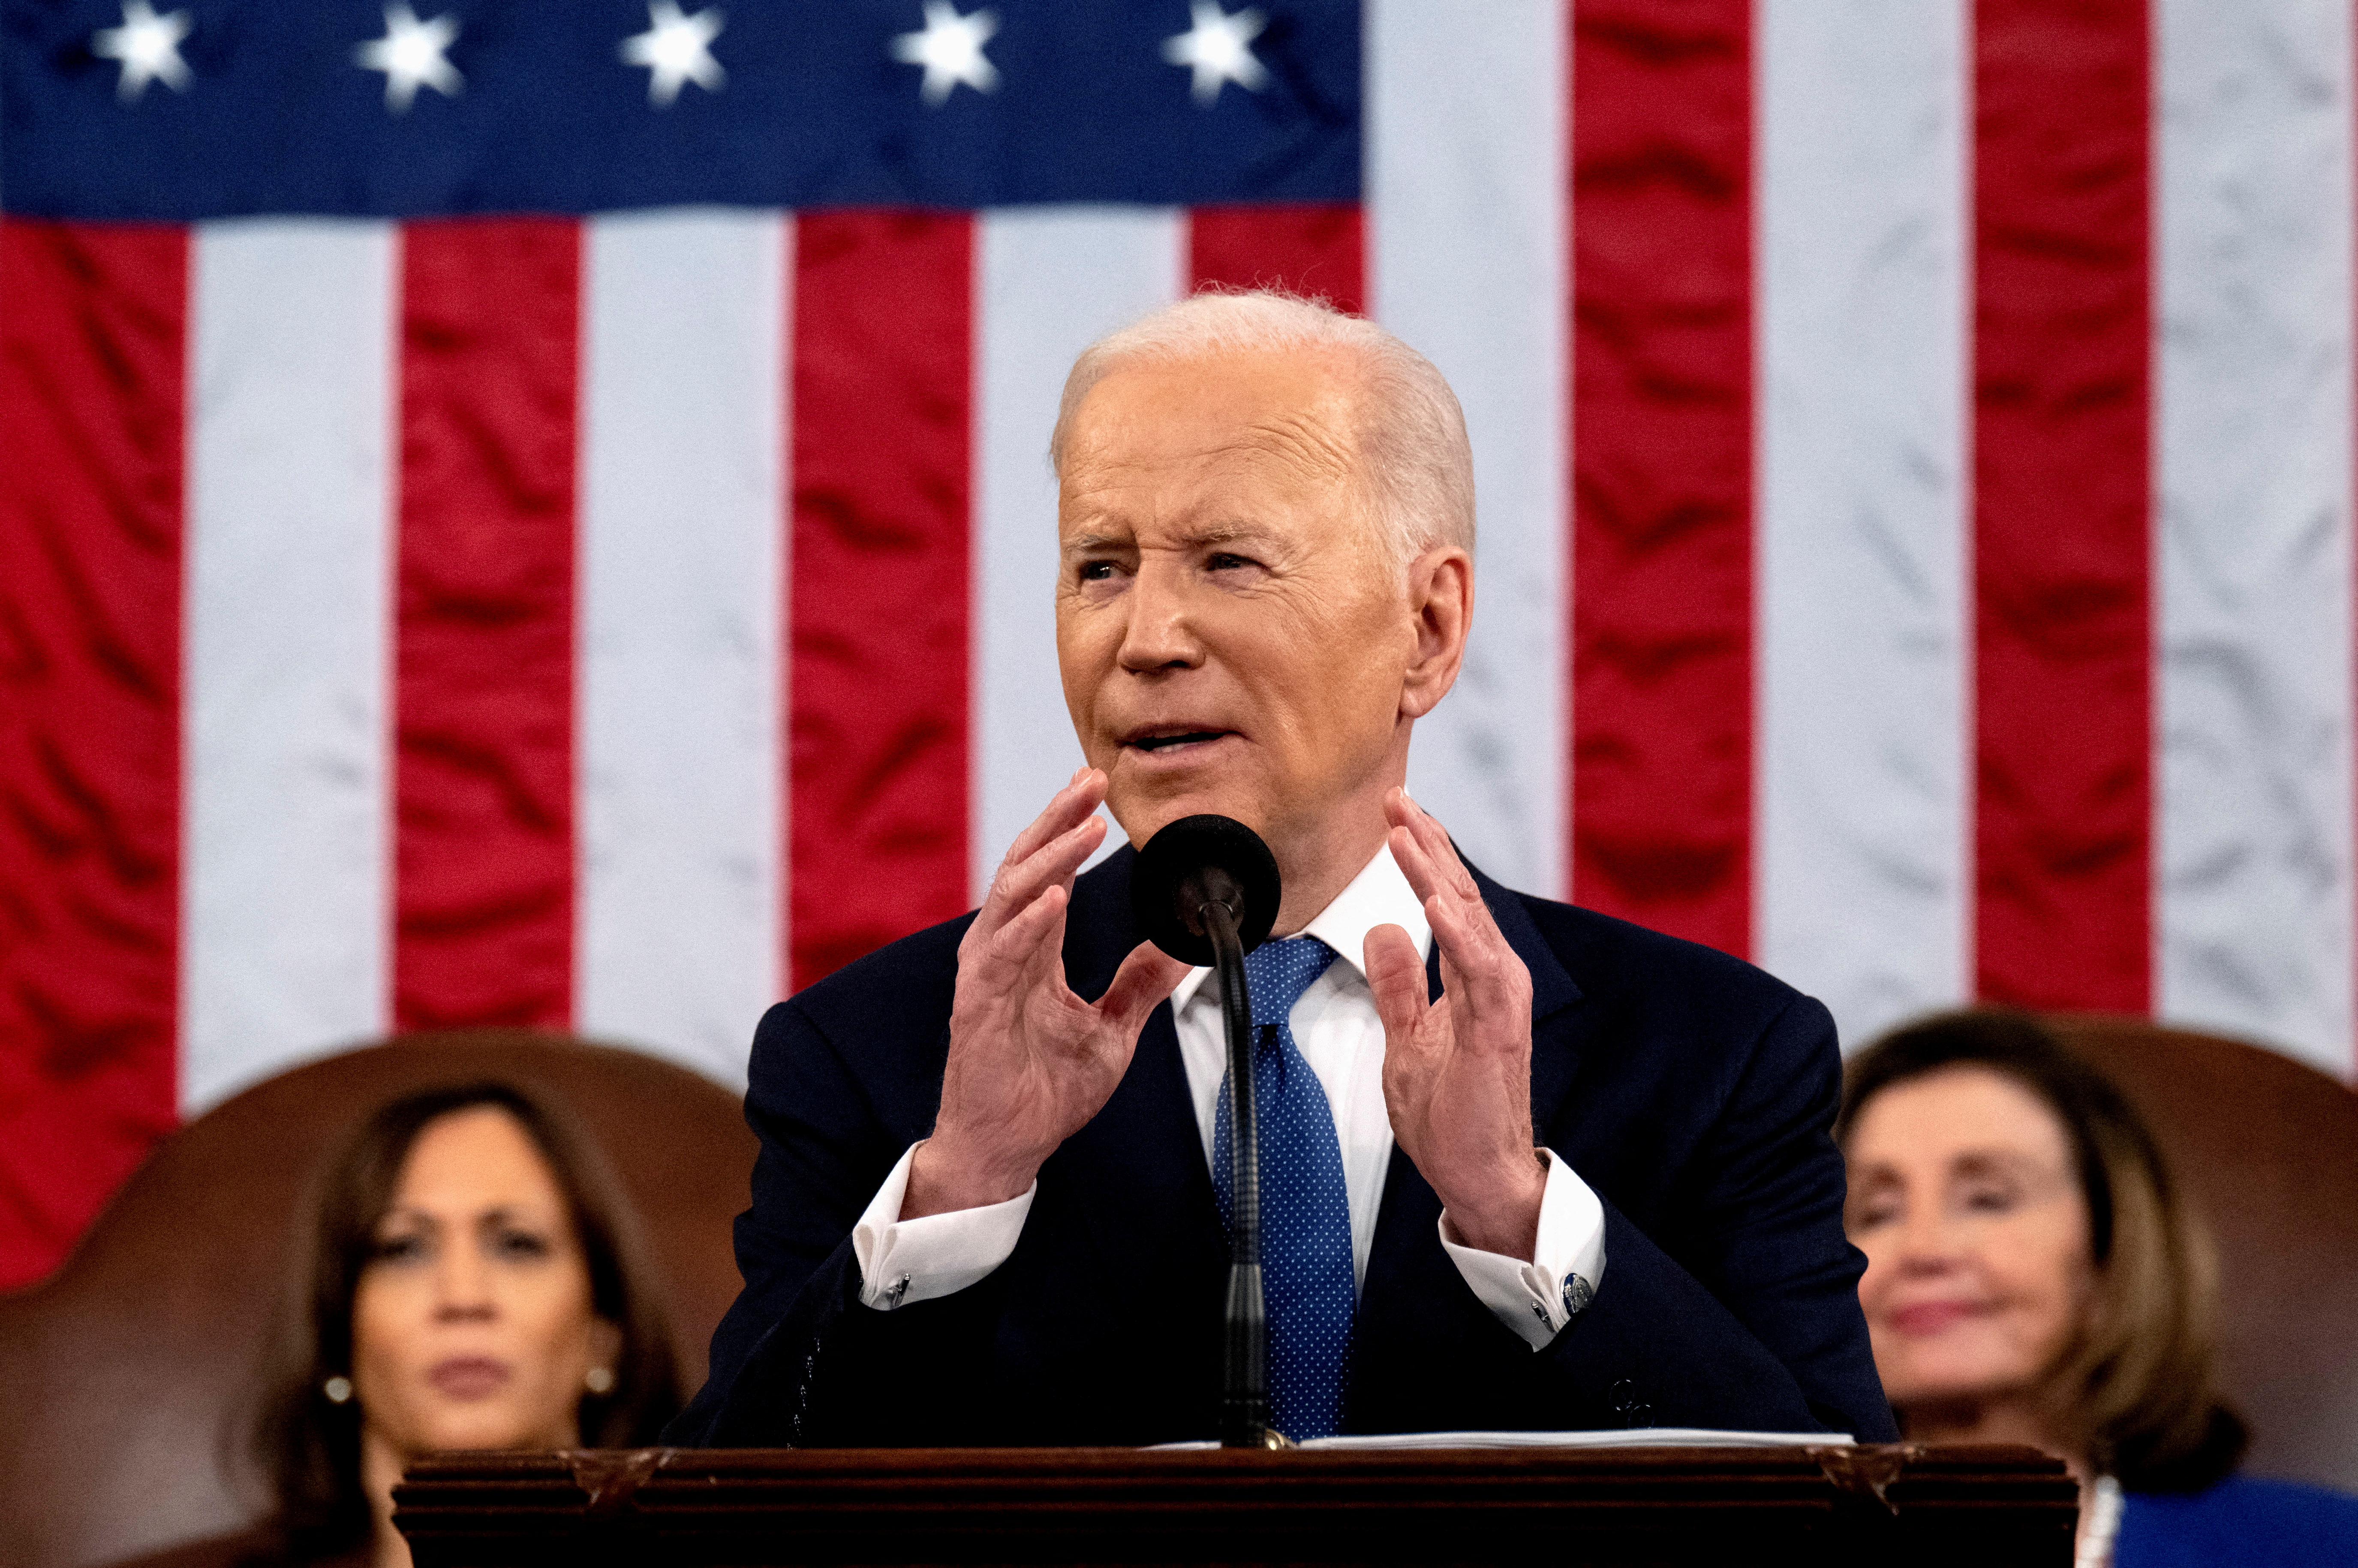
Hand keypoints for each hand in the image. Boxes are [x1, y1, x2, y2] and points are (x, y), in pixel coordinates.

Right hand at [905, 769, 1189, 1217]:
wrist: (1008, 1146)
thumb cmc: (1045, 1091)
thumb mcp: (1112, 1030)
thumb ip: (1139, 984)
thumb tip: (1179, 947)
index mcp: (1033, 950)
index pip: (1050, 873)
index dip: (1069, 828)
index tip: (1096, 789)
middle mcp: (1005, 951)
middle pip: (1028, 867)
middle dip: (1058, 820)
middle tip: (1091, 781)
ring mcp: (988, 975)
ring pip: (1012, 898)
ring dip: (1049, 859)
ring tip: (1084, 827)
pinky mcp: (978, 1006)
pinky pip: (1001, 955)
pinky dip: (1027, 923)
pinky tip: (1053, 899)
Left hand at [1364, 788, 1546, 1257]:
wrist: (1476, 1175)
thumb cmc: (1450, 1115)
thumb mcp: (1407, 1038)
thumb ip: (1399, 985)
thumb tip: (1383, 929)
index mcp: (1472, 979)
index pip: (1446, 902)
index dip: (1421, 856)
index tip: (1395, 813)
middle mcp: (1493, 980)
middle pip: (1459, 897)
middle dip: (1427, 845)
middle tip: (1396, 798)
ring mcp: (1500, 1003)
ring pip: (1470, 922)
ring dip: (1438, 875)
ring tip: (1408, 833)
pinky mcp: (1498, 1031)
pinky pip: (1481, 972)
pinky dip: (1460, 935)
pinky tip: (1436, 902)